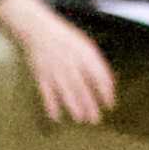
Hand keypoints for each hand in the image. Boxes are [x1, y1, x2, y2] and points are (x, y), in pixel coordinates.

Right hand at [0, 0, 114, 117]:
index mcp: (85, 53)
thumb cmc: (64, 39)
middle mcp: (71, 62)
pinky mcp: (41, 75)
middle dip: (90, 104)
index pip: (100, 74)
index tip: (110, 104)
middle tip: (95, 119)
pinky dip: (51, 106)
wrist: (38, 30)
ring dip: (74, 106)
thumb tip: (105, 82)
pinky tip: (56, 116)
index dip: (106, 90)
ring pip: (67, 92)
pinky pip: (47, 93)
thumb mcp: (84, 46)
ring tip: (80, 119)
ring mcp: (55, 69)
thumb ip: (93, 62)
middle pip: (83, 87)